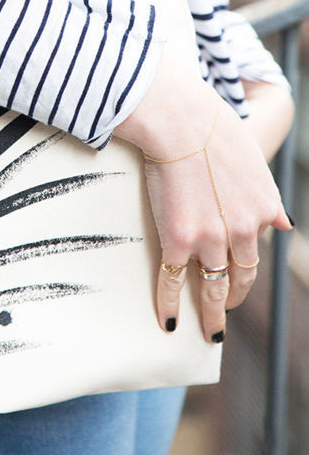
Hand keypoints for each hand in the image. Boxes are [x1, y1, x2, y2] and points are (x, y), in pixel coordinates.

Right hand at [114, 52, 292, 342]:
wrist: (183, 121)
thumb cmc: (214, 129)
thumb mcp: (254, 162)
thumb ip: (267, 197)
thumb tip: (285, 223)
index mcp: (263, 212)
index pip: (255, 254)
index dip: (245, 274)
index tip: (236, 285)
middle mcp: (242, 232)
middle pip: (239, 280)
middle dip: (231, 303)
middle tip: (222, 319)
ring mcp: (210, 239)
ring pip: (211, 288)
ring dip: (209, 315)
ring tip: (206, 333)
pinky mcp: (178, 239)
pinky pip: (173, 280)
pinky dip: (169, 304)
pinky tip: (168, 321)